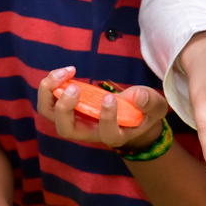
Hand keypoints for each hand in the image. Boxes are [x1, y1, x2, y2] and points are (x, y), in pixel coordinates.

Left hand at [37, 66, 168, 150]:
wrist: (132, 114)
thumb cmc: (143, 112)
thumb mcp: (155, 107)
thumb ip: (149, 103)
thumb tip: (137, 97)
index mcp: (114, 135)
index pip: (107, 133)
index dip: (106, 118)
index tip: (110, 97)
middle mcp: (90, 131)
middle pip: (66, 129)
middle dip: (64, 108)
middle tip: (74, 87)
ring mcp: (76, 119)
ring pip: (50, 113)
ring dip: (50, 92)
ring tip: (64, 73)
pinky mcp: (69, 106)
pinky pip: (51, 98)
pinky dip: (53, 83)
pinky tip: (68, 70)